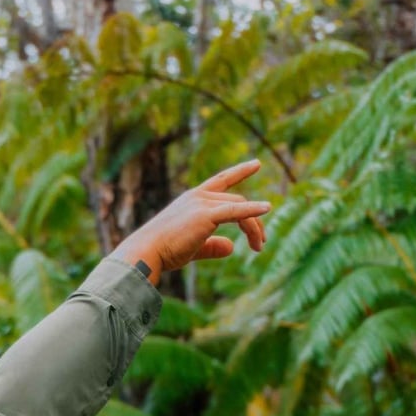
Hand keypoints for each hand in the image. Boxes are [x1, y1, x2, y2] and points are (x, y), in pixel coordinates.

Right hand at [112, 161, 269, 283]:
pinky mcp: (206, 216)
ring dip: (254, 228)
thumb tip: (231, 247)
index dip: (240, 171)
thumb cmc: (164, 251)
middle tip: (261, 244)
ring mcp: (202, 203)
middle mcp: (199, 196)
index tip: (256, 163)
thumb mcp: (193, 247)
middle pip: (238, 202)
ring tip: (260, 247)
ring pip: (241, 208)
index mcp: (193, 199)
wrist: (147, 252)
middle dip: (254, 223)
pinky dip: (253, 210)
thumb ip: (212, 246)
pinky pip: (236, 211)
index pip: (222, 180)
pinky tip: (267, 208)